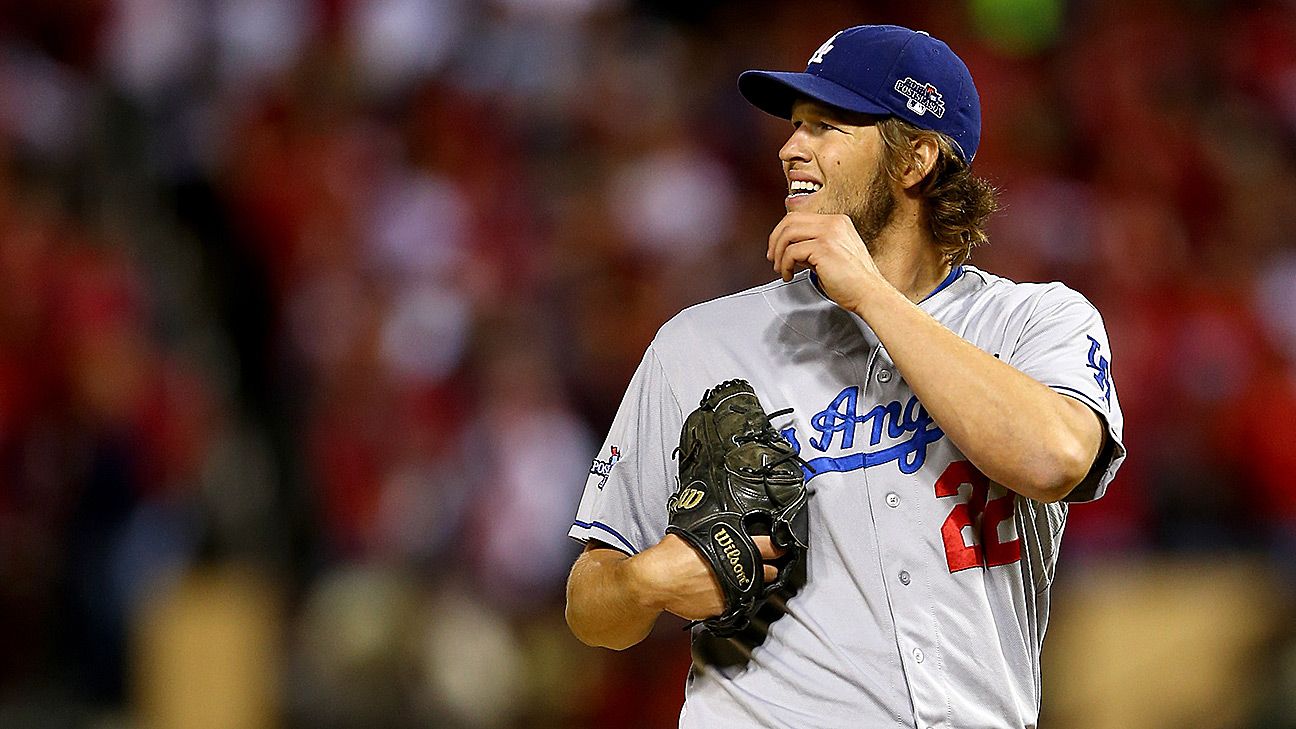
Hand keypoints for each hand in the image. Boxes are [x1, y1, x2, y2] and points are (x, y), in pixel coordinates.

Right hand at [629, 534, 784, 620]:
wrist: (655, 581)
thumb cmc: (671, 555)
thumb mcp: (696, 532)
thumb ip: (717, 531)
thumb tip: (726, 526)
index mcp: (734, 548)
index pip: (770, 547)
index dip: (779, 547)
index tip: (782, 548)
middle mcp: (737, 572)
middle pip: (770, 572)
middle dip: (769, 568)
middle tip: (766, 564)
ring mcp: (732, 592)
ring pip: (756, 589)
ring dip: (755, 583)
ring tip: (747, 578)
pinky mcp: (722, 608)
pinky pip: (736, 602)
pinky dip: (734, 597)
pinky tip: (725, 589)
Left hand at [767, 212, 883, 312]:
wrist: (870, 295)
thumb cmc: (854, 282)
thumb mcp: (830, 257)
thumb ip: (811, 248)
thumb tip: (790, 249)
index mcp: (838, 222)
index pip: (799, 217)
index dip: (782, 232)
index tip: (777, 249)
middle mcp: (834, 223)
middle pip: (790, 220)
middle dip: (775, 240)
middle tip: (773, 258)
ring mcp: (829, 234)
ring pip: (788, 233)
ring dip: (779, 253)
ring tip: (781, 269)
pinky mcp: (824, 248)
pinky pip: (792, 251)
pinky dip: (785, 265)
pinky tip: (789, 275)